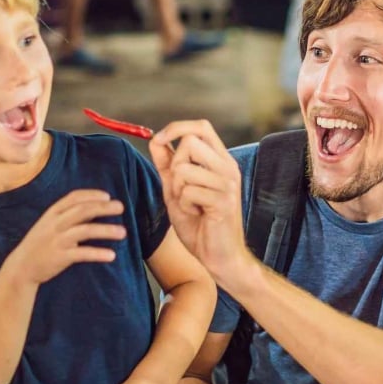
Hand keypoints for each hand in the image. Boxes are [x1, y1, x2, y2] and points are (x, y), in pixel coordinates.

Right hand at [6, 189, 126, 286]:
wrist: (22, 266)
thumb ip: (70, 216)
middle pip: (82, 210)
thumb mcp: (50, 224)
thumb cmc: (41, 243)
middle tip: (121, 207)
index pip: (73, 198)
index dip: (92, 195)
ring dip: (106, 230)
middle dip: (103, 208)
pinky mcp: (60, 257)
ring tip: (123, 232)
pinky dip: (98, 253)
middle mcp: (55, 224)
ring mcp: (57, 240)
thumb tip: (96, 207)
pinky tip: (112, 255)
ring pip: (85, 231)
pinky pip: (82, 254)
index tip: (108, 196)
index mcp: (52, 213)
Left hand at [149, 120, 253, 286]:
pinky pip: (188, 192)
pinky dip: (184, 206)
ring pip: (184, 168)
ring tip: (189, 204)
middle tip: (180, 188)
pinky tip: (196, 215)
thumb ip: (167, 165)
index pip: (201, 127)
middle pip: (190, 142)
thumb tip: (154, 140)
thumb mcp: (177, 190)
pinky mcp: (223, 201)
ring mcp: (227, 183)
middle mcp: (228, 167)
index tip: (159, 141)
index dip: (176, 128)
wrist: (220, 257)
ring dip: (177, 190)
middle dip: (174, 165)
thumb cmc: (200, 225)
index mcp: (220, 160)